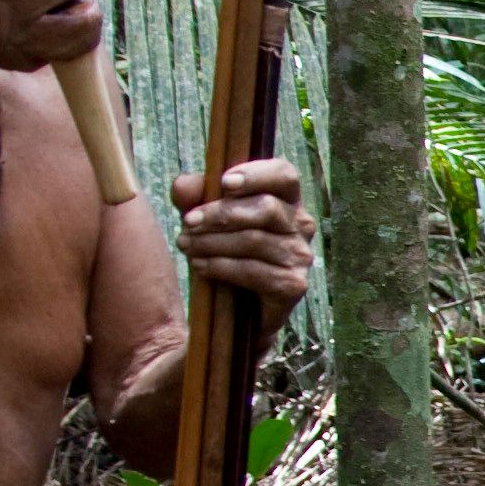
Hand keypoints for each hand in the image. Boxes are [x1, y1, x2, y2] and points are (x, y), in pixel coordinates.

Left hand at [172, 157, 313, 305]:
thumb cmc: (225, 252)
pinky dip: (222, 268)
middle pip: (266, 208)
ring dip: (213, 242)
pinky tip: (200, 267)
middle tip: (188, 222)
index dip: (257, 175)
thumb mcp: (205, 219)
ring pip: (255, 240)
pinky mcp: (293, 285)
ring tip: (186, 245)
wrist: (237, 310)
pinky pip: (255, 272)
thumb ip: (193, 198)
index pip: (284, 175)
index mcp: (286, 199)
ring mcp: (300, 256)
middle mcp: (301, 225)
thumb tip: (183, 185)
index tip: (224, 182)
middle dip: (221, 214)